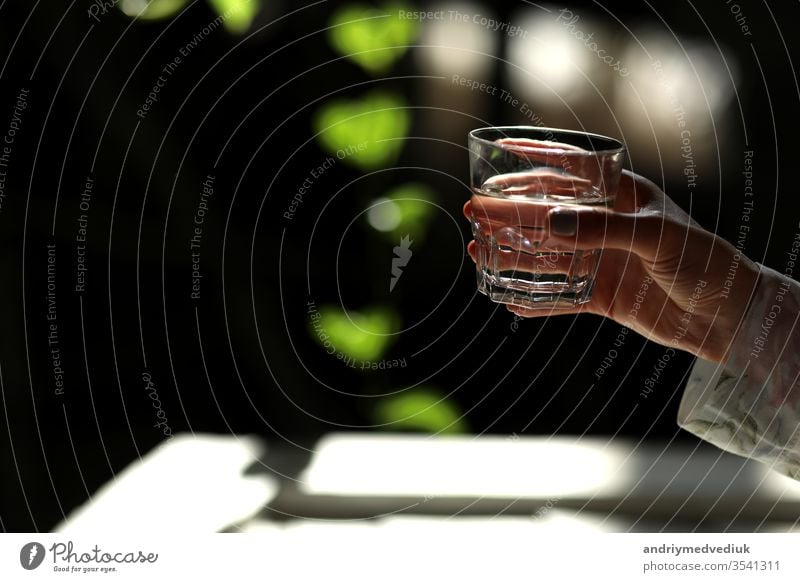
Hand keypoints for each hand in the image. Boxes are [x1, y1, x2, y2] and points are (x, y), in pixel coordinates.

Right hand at [464, 170, 759, 362]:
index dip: (536, 157)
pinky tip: (508, 301)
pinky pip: (560, 296)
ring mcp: (601, 260)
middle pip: (547, 214)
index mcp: (621, 196)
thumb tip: (548, 222)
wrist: (726, 314)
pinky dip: (535, 300)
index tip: (499, 151)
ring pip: (546, 256)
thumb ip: (601, 228)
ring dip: (512, 254)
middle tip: (474, 211)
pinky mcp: (602, 295)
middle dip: (509, 212)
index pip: (572, 169)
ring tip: (477, 251)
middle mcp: (605, 225)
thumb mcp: (654, 236)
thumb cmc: (702, 260)